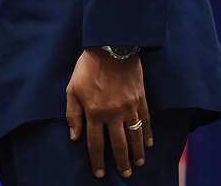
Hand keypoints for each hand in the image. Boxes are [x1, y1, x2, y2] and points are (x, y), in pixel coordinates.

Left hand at [66, 48, 151, 178]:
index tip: (100, 173)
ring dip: (137, 152)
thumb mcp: (72, 89)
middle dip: (121, 162)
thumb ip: (73, 114)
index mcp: (94, 112)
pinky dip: (148, 134)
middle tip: (125, 174)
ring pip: (135, 136)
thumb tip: (74, 137)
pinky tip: (149, 144)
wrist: (110, 47)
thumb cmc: (87, 68)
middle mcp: (113, 114)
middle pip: (118, 145)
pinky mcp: (141, 100)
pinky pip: (146, 121)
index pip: (95, 143)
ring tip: (138, 164)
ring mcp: (129, 108)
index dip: (98, 160)